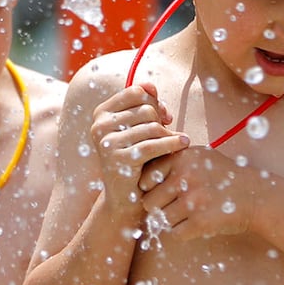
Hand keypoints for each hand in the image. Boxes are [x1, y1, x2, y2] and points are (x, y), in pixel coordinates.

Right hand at [90, 82, 189, 215]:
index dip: (155, 102)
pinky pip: (153, 144)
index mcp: (101, 114)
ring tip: (177, 143)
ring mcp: (106, 143)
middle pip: (146, 109)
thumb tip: (151, 86)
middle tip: (169, 135)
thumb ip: (144, 105)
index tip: (164, 117)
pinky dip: (172, 144)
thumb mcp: (138, 129)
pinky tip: (184, 144)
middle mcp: (99, 126)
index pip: (136, 92)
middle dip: (162, 121)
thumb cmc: (135, 159)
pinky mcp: (118, 160)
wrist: (125, 198)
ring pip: (152, 126)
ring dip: (168, 135)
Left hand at [139, 146, 267, 239]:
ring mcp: (192, 201)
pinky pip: (175, 234)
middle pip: (148, 202)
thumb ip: (172, 159)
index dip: (150, 189)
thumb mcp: (199, 156)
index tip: (163, 191)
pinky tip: (197, 223)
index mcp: (181, 158)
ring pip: (161, 219)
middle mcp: (184, 177)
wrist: (256, 195)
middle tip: (174, 207)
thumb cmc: (223, 176)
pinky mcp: (200, 222)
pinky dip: (183, 232)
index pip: (145, 179)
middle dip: (158, 208)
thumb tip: (139, 170)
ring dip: (171, 221)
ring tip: (189, 214)